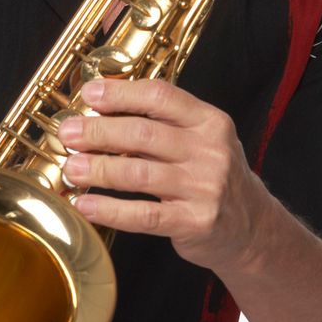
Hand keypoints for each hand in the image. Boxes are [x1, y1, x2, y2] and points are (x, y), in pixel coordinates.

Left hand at [58, 77, 269, 271]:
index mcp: (209, 122)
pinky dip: (110, 210)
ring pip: (139, 173)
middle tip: (68, 134)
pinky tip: (86, 205)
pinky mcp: (195, 222)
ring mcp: (204, 188)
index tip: (89, 95)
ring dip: (98, 169)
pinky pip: (144, 215)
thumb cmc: (214, 179)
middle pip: (143, 134)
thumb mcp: (201, 141)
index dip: (120, 93)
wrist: (253, 228)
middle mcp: (210, 151)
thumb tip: (100, 112)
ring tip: (71, 168)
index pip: (161, 96)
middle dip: (98, 132)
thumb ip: (162, 124)